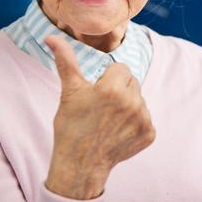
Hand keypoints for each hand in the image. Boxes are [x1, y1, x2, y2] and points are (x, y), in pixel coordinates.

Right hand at [44, 35, 155, 199]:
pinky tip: (118, 133)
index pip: (121, 69)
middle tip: (102, 108)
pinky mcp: (149, 133)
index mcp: (113, 88)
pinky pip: (145, 119)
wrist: (79, 165)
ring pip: (139, 100)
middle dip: (119, 90)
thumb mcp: (69, 92)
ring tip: (109, 121)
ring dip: (128, 106)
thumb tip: (51, 37)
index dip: (107, 80)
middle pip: (132, 82)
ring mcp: (143, 119)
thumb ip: (66, 61)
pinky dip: (135, 124)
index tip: (97, 94)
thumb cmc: (71, 126)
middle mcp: (132, 102)